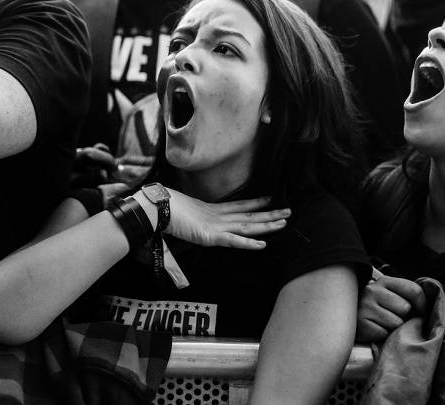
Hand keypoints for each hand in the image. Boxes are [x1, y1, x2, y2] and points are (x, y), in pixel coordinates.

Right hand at [162, 189, 290, 249]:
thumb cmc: (164, 210)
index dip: (256, 203)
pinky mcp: (211, 236)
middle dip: (270, 214)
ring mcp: (216, 226)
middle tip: (289, 210)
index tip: (269, 199)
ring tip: (284, 222)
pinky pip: (234, 241)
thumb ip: (192, 217)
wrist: (155, 209)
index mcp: (213, 210)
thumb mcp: (183, 214)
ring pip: (248, 226)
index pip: (240, 206)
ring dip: (267, 225)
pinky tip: (262, 244)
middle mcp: (219, 216)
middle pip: (250, 215)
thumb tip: (189, 217)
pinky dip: (248, 243)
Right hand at [355, 269, 426, 342]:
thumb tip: (426, 308)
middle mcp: (373, 291)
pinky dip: (382, 335)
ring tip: (382, 323)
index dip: (422, 304)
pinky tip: (374, 329)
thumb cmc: (375, 307)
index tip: (421, 312)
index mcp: (384, 281)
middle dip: (403, 316)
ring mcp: (365, 307)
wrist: (346, 316)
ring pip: (396, 323)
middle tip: (393, 317)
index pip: (414, 290)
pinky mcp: (361, 324)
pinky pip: (384, 333)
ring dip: (393, 327)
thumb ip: (405, 295)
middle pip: (405, 308)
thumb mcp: (388, 294)